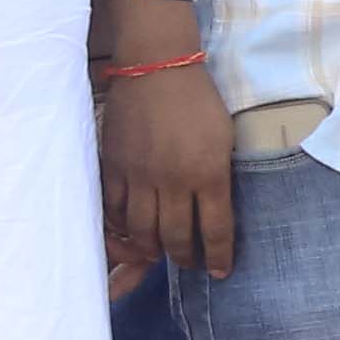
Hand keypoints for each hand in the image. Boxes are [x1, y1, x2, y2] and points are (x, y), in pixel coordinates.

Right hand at [92, 0, 236, 280]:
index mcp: (208, 174)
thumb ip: (220, 177)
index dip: (219, 257)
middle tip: (191, 263)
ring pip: (144, 232)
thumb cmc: (198, 100)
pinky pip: (116, 211)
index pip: (216, 231)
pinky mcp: (114, 167)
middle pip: (178, 238)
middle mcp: (173, 181)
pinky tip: (132, 232)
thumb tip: (216, 212)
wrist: (157, 67)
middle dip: (186, 258)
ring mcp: (140, 176)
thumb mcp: (225, 139)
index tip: (220, 271)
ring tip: (162, 253)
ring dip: (154, 249)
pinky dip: (123, 228)